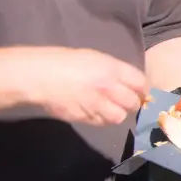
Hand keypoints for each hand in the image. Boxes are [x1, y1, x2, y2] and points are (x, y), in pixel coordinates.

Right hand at [20, 47, 150, 126]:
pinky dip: (103, 119)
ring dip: (117, 113)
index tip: (141, 92)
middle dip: (132, 103)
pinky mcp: (85, 118)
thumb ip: (113, 71)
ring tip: (110, 108)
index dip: (142, 89)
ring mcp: (96, 105)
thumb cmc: (63, 61)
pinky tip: (96, 112)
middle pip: (133, 102)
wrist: (38, 76)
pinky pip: (102, 122)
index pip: (140, 83)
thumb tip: (128, 83)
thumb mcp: (93, 58)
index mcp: (111, 68)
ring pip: (119, 116)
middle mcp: (108, 87)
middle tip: (126, 101)